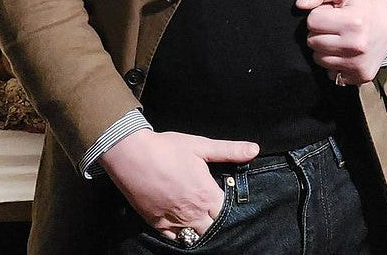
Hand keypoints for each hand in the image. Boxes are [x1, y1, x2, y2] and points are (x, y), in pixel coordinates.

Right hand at [99, 128, 258, 240]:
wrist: (132, 156)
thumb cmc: (167, 148)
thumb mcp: (201, 146)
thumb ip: (229, 150)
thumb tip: (254, 149)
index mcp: (207, 194)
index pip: (226, 212)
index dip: (227, 207)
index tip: (224, 198)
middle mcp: (193, 213)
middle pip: (212, 228)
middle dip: (215, 221)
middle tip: (212, 210)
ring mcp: (175, 221)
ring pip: (195, 237)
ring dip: (200, 230)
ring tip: (200, 220)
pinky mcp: (158, 224)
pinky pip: (175, 240)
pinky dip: (182, 236)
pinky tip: (183, 227)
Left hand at [295, 0, 386, 85]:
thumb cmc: (360, 5)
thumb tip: (299, 5)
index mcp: (353, 21)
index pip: (312, 21)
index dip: (318, 15)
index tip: (331, 14)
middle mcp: (357, 45)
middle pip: (312, 42)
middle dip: (319, 32)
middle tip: (335, 27)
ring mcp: (359, 64)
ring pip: (319, 59)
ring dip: (324, 49)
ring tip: (340, 39)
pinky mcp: (361, 77)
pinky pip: (330, 74)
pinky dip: (334, 64)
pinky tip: (345, 53)